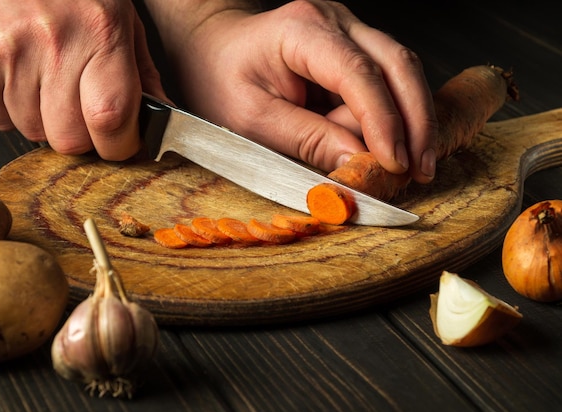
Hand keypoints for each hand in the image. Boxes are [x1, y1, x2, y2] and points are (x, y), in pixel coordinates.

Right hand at [0, 0, 165, 159]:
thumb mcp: (117, 15)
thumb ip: (142, 71)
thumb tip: (161, 114)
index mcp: (100, 32)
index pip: (112, 118)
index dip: (119, 145)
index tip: (121, 144)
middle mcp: (55, 44)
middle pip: (70, 140)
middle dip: (80, 138)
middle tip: (80, 111)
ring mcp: (10, 55)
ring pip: (33, 133)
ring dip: (43, 120)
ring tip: (43, 80)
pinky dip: (9, 109)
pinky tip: (16, 75)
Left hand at [160, 0, 437, 182]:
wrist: (212, 49)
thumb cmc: (221, 79)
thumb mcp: (251, 118)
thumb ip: (305, 138)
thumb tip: (357, 160)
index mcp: (302, 30)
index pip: (358, 73)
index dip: (383, 121)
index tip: (394, 163)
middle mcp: (334, 22)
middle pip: (397, 64)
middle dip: (415, 120)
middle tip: (420, 168)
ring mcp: (348, 32)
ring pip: (401, 72)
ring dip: (411, 120)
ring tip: (410, 166)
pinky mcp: (353, 50)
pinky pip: (387, 82)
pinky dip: (396, 116)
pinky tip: (398, 146)